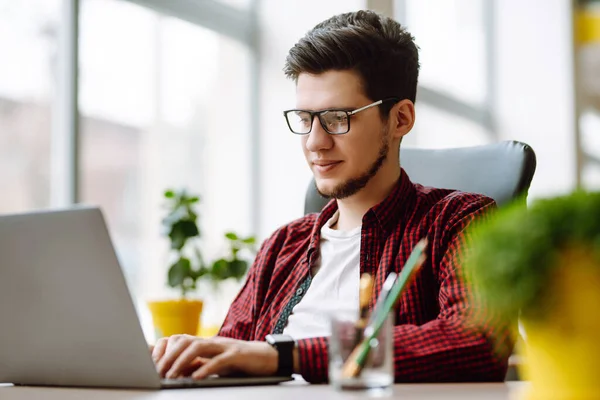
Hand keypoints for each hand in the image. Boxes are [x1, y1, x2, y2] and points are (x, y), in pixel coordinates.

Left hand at [152, 334, 278, 379]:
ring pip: (199, 346)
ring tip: (171, 375)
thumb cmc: (240, 363)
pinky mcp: (238, 355)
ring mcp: (225, 346)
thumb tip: (175, 371)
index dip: (164, 349)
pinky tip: (196, 377)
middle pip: (185, 340)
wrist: (269, 357)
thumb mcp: (215, 363)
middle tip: (157, 373)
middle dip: (168, 356)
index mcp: (206, 343)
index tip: (150, 365)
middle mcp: (213, 341)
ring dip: (182, 360)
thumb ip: (197, 364)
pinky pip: (220, 360)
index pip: (179, 339)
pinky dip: (207, 368)